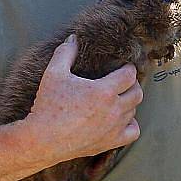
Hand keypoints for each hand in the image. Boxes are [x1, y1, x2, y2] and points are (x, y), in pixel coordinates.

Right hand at [26, 35, 142, 164]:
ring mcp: (114, 128)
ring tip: (118, 98)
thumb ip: (65, 53)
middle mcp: (114, 110)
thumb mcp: (54, 74)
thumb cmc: (48, 106)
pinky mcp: (110, 142)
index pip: (129, 75)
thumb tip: (73, 39)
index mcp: (104, 91)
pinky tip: (120, 119)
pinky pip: (133, 132)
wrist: (43, 139)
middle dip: (132, 84)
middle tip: (122, 81)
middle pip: (137, 93)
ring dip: (129, 102)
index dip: (128, 68)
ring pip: (134, 111)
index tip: (122, 67)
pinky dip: (131, 124)